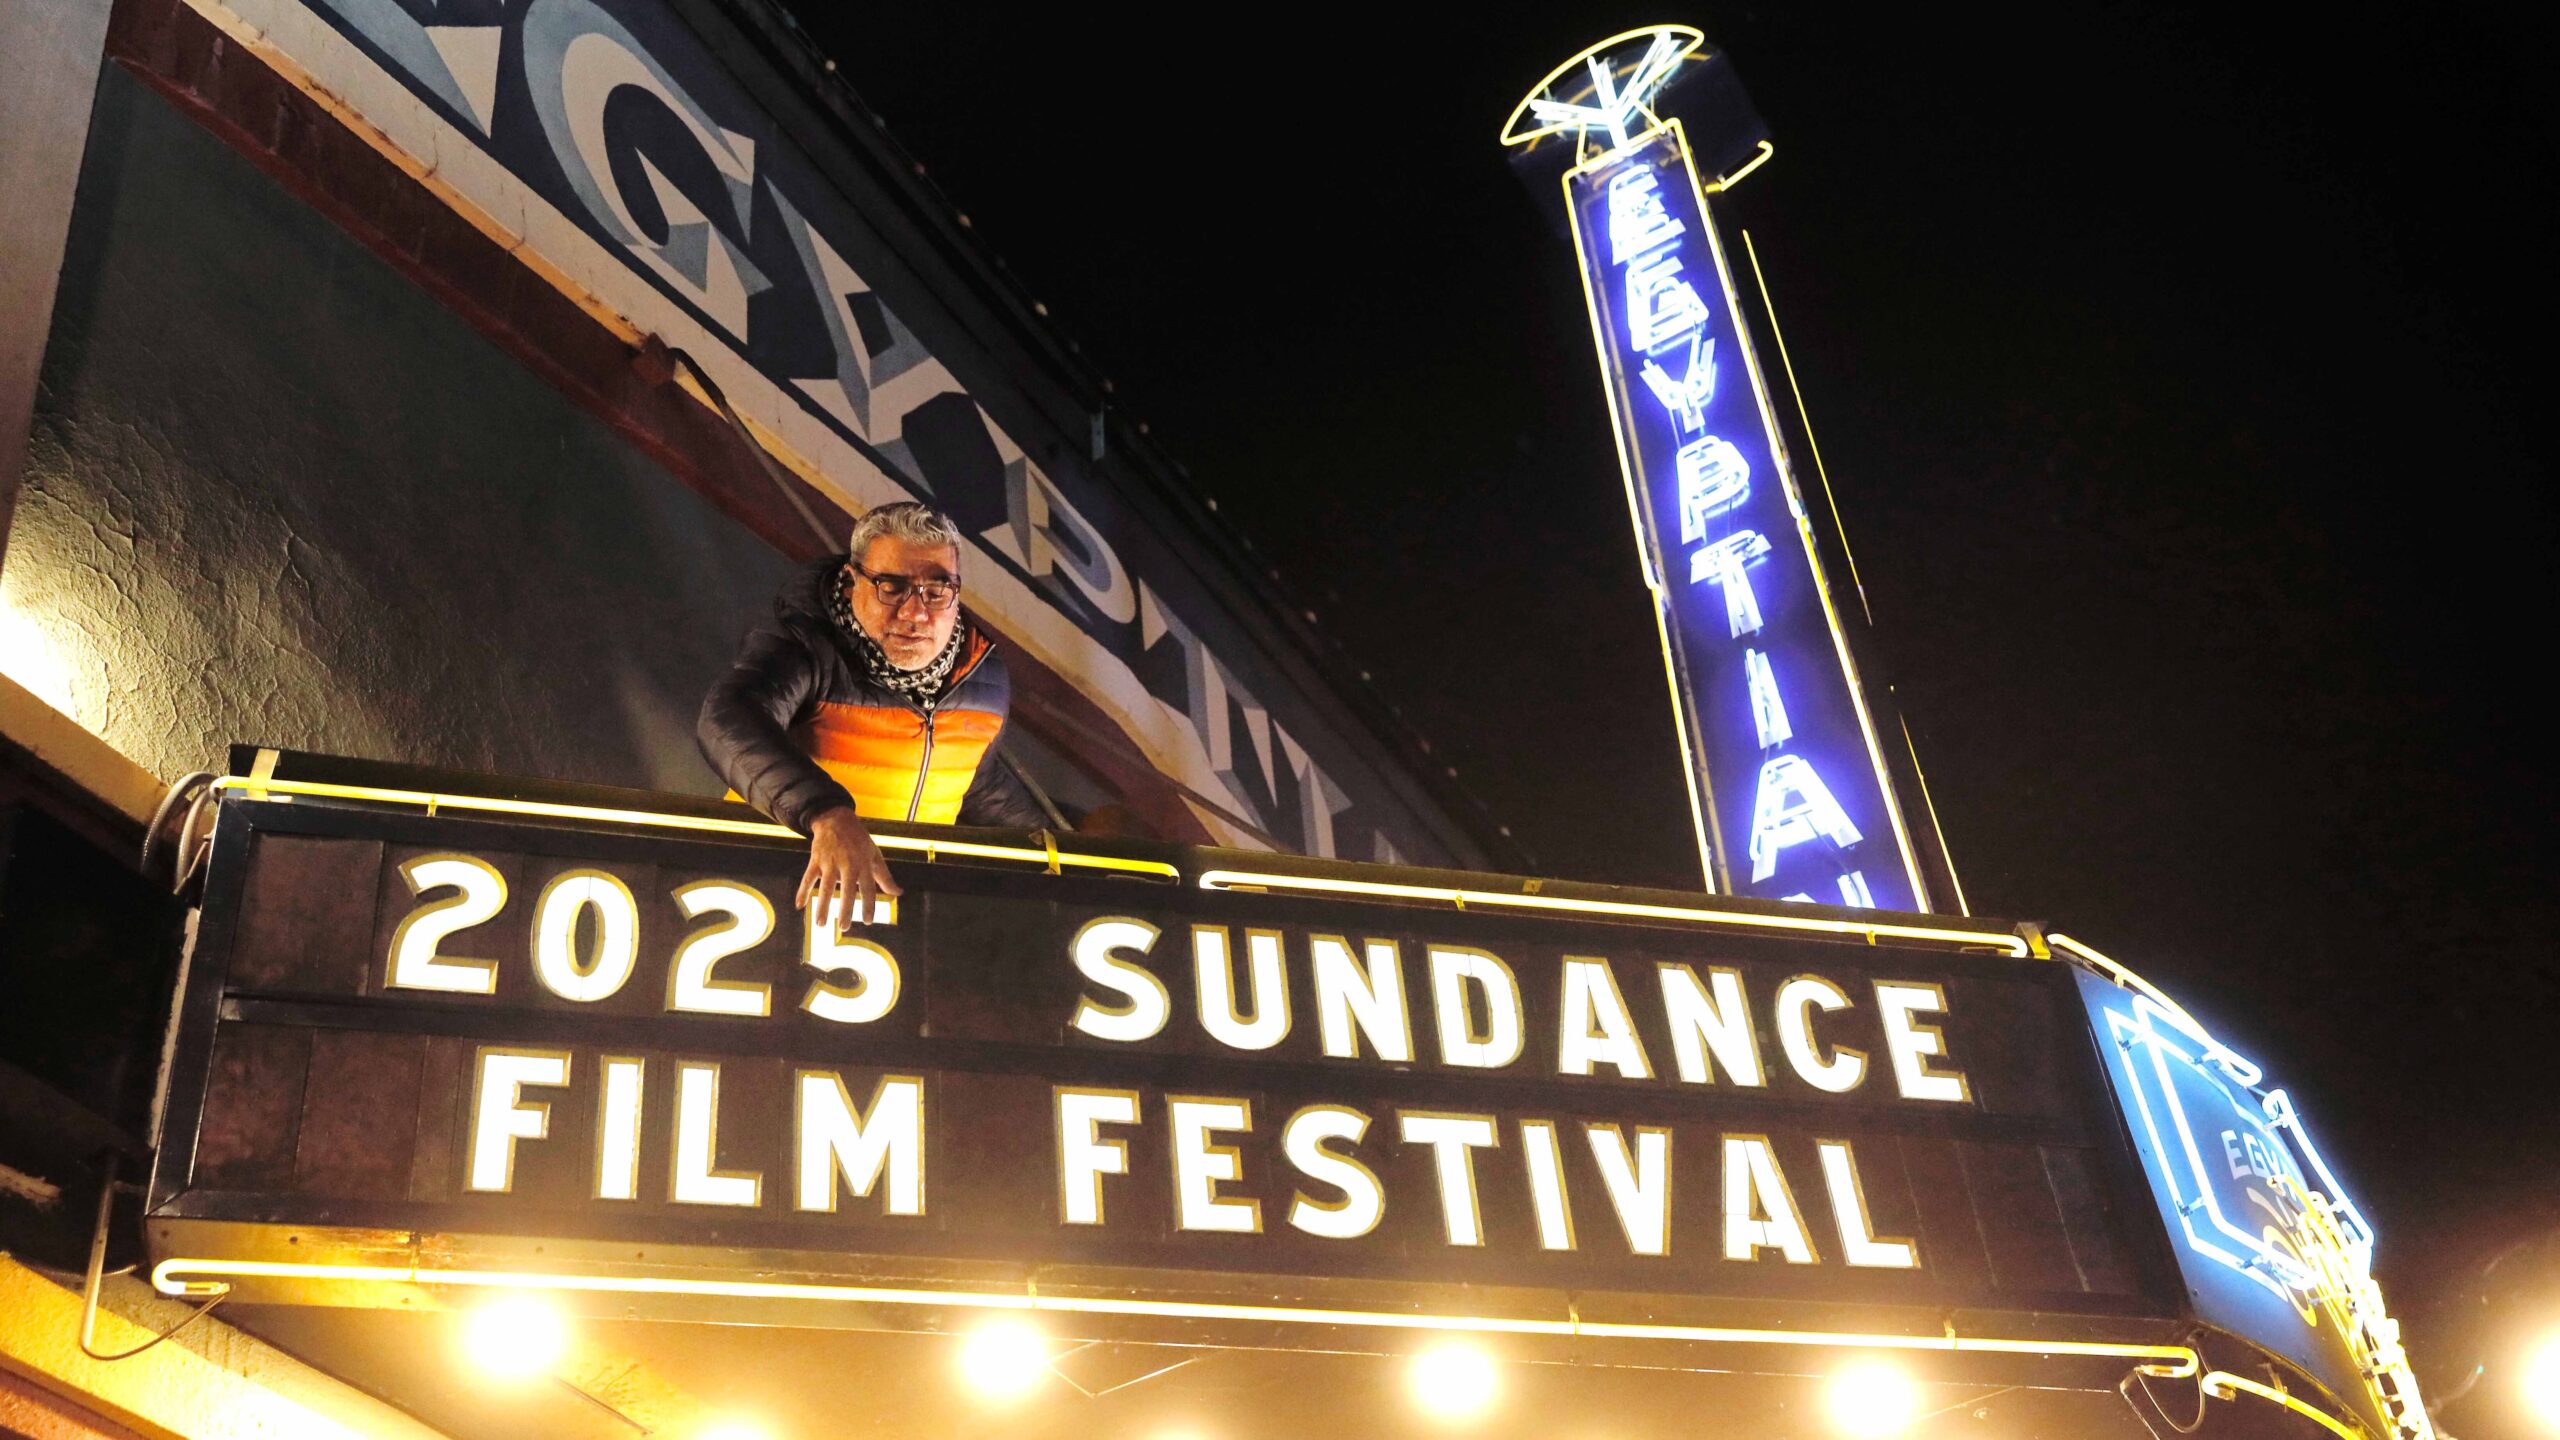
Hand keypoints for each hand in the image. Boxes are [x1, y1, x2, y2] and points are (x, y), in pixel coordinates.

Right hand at [798, 807, 900, 931]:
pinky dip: (802, 891)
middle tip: (844, 927)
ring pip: (825, 887)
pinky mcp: (816, 860)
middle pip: (846, 890)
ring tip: (820, 924)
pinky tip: (799, 905)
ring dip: (822, 905)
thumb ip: (884, 877)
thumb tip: (899, 893)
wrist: (836, 819)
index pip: (868, 888)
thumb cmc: (859, 841)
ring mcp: (830, 862)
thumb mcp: (875, 855)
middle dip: (845, 909)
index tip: (868, 921)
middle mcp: (847, 864)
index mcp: (863, 864)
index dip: (868, 905)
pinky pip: (808, 877)